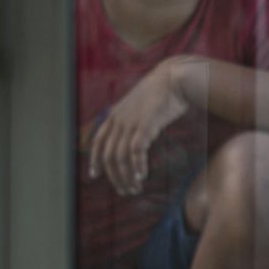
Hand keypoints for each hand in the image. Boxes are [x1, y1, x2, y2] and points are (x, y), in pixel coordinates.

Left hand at [87, 58, 192, 195]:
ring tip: (134, 188)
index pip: (97, 141)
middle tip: (124, 190)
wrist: (174, 78)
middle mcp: (119, 120)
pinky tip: (143, 175)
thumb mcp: (140, 104)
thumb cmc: (163, 91)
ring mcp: (131, 122)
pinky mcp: (146, 125)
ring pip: (121, 157)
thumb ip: (133, 118)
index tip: (94, 176)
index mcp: (115, 114)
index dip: (94, 160)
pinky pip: (136, 150)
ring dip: (126, 176)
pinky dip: (138, 165)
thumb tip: (136, 133)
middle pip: (109, 155)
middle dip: (114, 176)